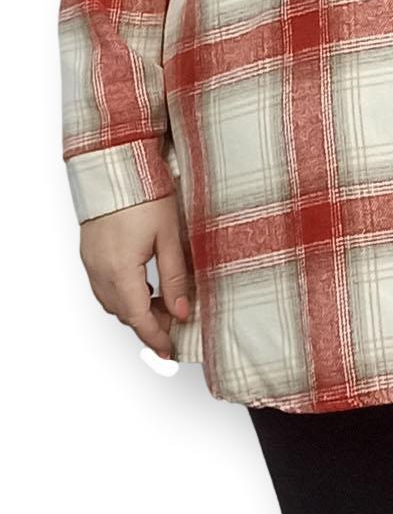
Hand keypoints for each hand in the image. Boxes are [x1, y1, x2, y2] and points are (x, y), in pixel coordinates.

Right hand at [79, 193, 192, 359]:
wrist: (116, 164)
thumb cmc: (145, 193)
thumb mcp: (169, 236)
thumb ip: (176, 277)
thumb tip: (182, 311)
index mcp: (121, 271)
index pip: (139, 318)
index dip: (156, 337)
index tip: (171, 348)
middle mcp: (100, 270)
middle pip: (124, 313)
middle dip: (149, 323)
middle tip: (175, 321)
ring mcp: (91, 261)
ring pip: (112, 301)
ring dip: (135, 309)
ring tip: (163, 303)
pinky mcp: (90, 251)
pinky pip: (104, 285)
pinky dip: (123, 293)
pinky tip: (143, 285)